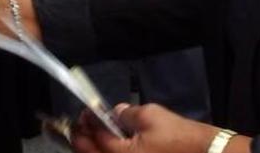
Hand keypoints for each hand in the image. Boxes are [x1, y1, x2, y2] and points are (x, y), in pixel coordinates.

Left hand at [71, 103, 247, 152]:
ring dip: (92, 147)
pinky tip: (111, 144)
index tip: (87, 111)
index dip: (86, 121)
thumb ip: (126, 113)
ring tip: (94, 133)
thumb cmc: (177, 135)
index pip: (92, 137)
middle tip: (83, 123)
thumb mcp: (150, 115)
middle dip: (82, 137)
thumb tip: (114, 113)